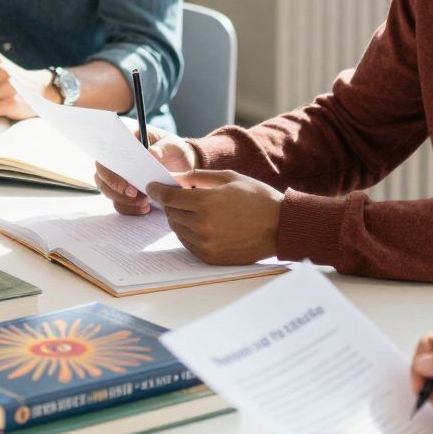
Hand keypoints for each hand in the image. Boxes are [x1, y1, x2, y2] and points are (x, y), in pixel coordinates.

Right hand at [96, 131, 196, 215]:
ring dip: (122, 199)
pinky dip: (129, 208)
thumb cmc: (174, 151)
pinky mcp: (122, 191)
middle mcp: (115, 156)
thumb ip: (164, 148)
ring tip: (144, 202)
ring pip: (106, 189)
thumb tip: (151, 154)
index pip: (106, 148)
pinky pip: (117, 202)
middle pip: (101, 171)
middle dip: (114, 186)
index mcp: (125, 138)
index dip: (110, 164)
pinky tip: (145, 208)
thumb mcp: (174, 146)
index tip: (125, 177)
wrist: (182, 166)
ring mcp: (117, 175)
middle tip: (134, 194)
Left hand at [151, 169, 282, 263]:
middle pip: (172, 213)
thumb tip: (177, 177)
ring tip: (192, 210)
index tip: (152, 187)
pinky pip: (188, 243)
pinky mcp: (211, 257)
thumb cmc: (257, 198)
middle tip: (175, 196)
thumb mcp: (229, 178)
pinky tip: (199, 224)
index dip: (158, 190)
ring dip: (179, 218)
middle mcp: (202, 225)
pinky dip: (188, 233)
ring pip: (178, 229)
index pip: (170, 197)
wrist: (280, 226)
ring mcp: (206, 244)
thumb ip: (200, 176)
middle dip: (170, 203)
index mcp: (206, 202)